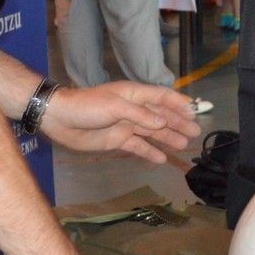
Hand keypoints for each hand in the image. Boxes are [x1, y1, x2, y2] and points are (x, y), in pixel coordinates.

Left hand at [40, 81, 200, 163]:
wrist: (59, 119)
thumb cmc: (87, 107)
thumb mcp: (116, 107)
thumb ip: (141, 115)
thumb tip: (164, 122)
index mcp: (134, 95)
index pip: (162, 97)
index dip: (179, 103)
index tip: (195, 110)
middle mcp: (133, 109)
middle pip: (161, 116)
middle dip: (178, 122)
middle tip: (195, 132)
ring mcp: (126, 125)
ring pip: (152, 131)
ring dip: (168, 137)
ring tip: (183, 145)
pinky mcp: (117, 139)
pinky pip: (138, 145)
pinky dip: (149, 151)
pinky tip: (161, 159)